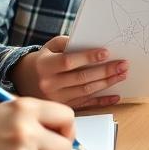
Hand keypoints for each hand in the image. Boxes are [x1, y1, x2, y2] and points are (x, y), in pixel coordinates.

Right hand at [12, 35, 127, 108]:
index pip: (68, 62)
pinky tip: (116, 96)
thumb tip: (89, 43)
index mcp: (45, 66)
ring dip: (107, 83)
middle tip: (122, 64)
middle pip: (81, 78)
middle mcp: (49, 84)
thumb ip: (67, 43)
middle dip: (105, 71)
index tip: (106, 53)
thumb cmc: (43, 60)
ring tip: (122, 75)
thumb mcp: (50, 47)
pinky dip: (103, 101)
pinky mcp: (64, 107)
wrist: (25, 81)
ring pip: (86, 91)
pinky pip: (87, 104)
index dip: (88, 57)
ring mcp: (56, 98)